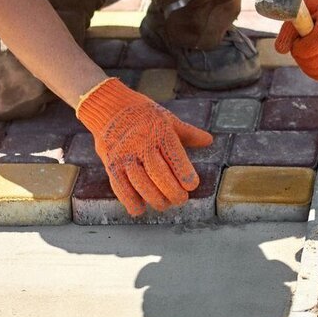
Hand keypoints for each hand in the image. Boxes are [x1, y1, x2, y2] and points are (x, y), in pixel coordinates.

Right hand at [75, 78, 212, 216]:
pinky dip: (130, 201)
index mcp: (159, 130)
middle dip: (172, 191)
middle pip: (158, 172)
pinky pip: (120, 187)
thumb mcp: (166, 119)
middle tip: (180, 200)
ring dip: (154, 198)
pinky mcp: (111, 164)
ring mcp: (124, 155)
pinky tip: (140, 208)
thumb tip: (209, 141)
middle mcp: (141, 143)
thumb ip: (188, 133)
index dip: (184, 173)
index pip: (174, 154)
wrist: (108, 108)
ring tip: (164, 204)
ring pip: (140, 182)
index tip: (192, 185)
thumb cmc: (142, 115)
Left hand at [274, 0, 317, 80]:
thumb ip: (288, 29)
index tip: (297, 39)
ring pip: (314, 72)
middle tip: (302, 43)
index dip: (298, 48)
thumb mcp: (302, 11)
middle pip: (311, 62)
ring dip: (305, 63)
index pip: (311, 48)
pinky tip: (317, 55)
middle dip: (300, 55)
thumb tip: (280, 49)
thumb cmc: (317, 12)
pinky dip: (313, 69)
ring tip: (309, 48)